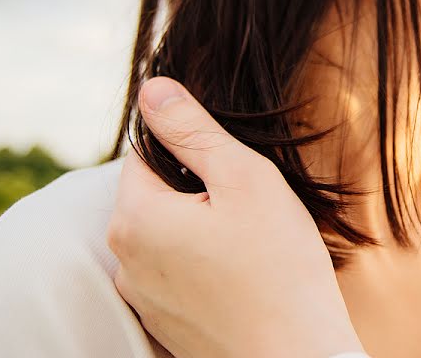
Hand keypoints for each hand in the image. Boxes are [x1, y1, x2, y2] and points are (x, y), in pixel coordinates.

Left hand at [107, 77, 363, 357]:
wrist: (296, 357)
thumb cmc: (278, 265)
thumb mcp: (243, 178)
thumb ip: (193, 130)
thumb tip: (153, 89)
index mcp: (136, 217)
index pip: (145, 154)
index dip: (192, 150)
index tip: (232, 168)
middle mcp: (125, 261)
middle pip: (156, 196)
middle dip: (198, 191)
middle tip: (251, 208)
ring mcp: (143, 298)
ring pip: (168, 236)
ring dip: (201, 229)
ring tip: (253, 245)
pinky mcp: (164, 323)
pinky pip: (177, 273)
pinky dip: (204, 265)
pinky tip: (244, 275)